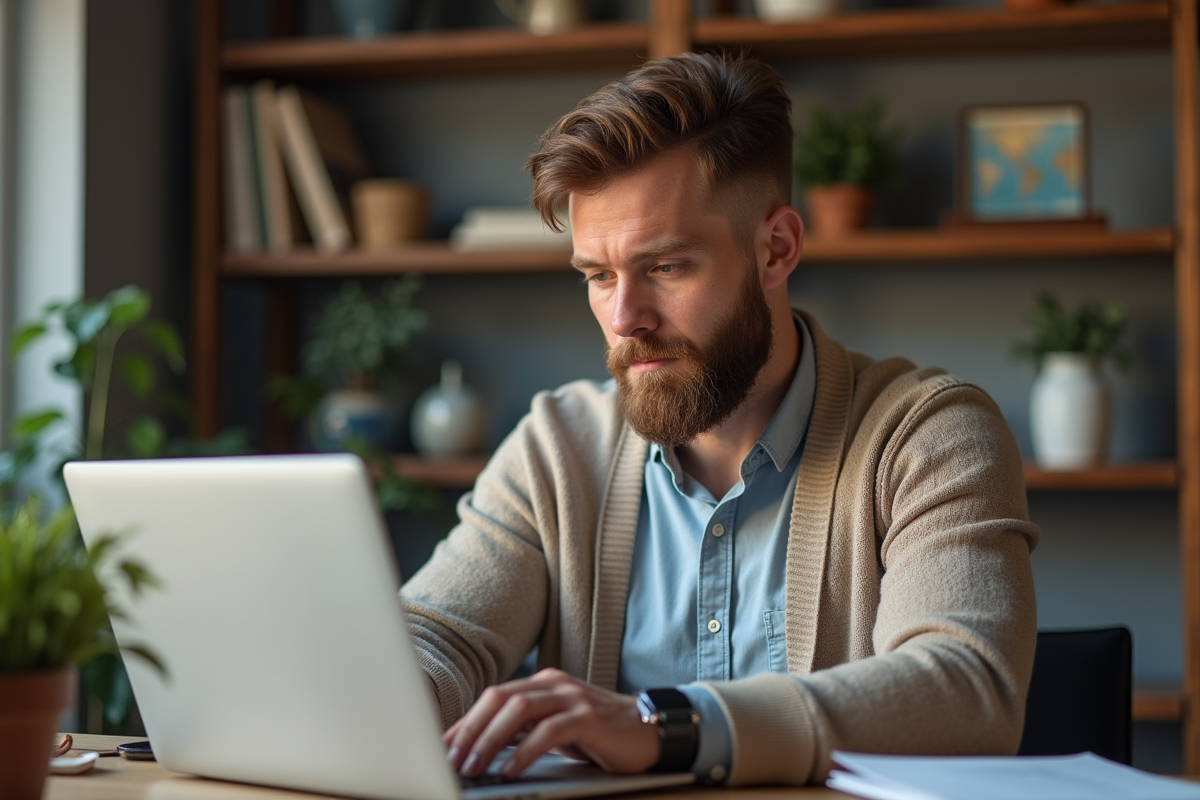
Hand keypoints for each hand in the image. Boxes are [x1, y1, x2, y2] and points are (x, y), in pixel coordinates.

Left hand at [443, 668, 659, 778]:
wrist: (651, 730)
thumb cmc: (600, 734)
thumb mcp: (556, 728)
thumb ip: (525, 730)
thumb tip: (481, 750)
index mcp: (542, 683)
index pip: (493, 698)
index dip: (465, 722)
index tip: (442, 747)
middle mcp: (554, 685)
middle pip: (499, 698)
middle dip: (471, 730)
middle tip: (451, 760)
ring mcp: (572, 698)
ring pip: (519, 709)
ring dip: (490, 740)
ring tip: (474, 767)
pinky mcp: (590, 718)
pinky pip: (549, 731)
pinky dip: (525, 750)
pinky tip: (511, 769)